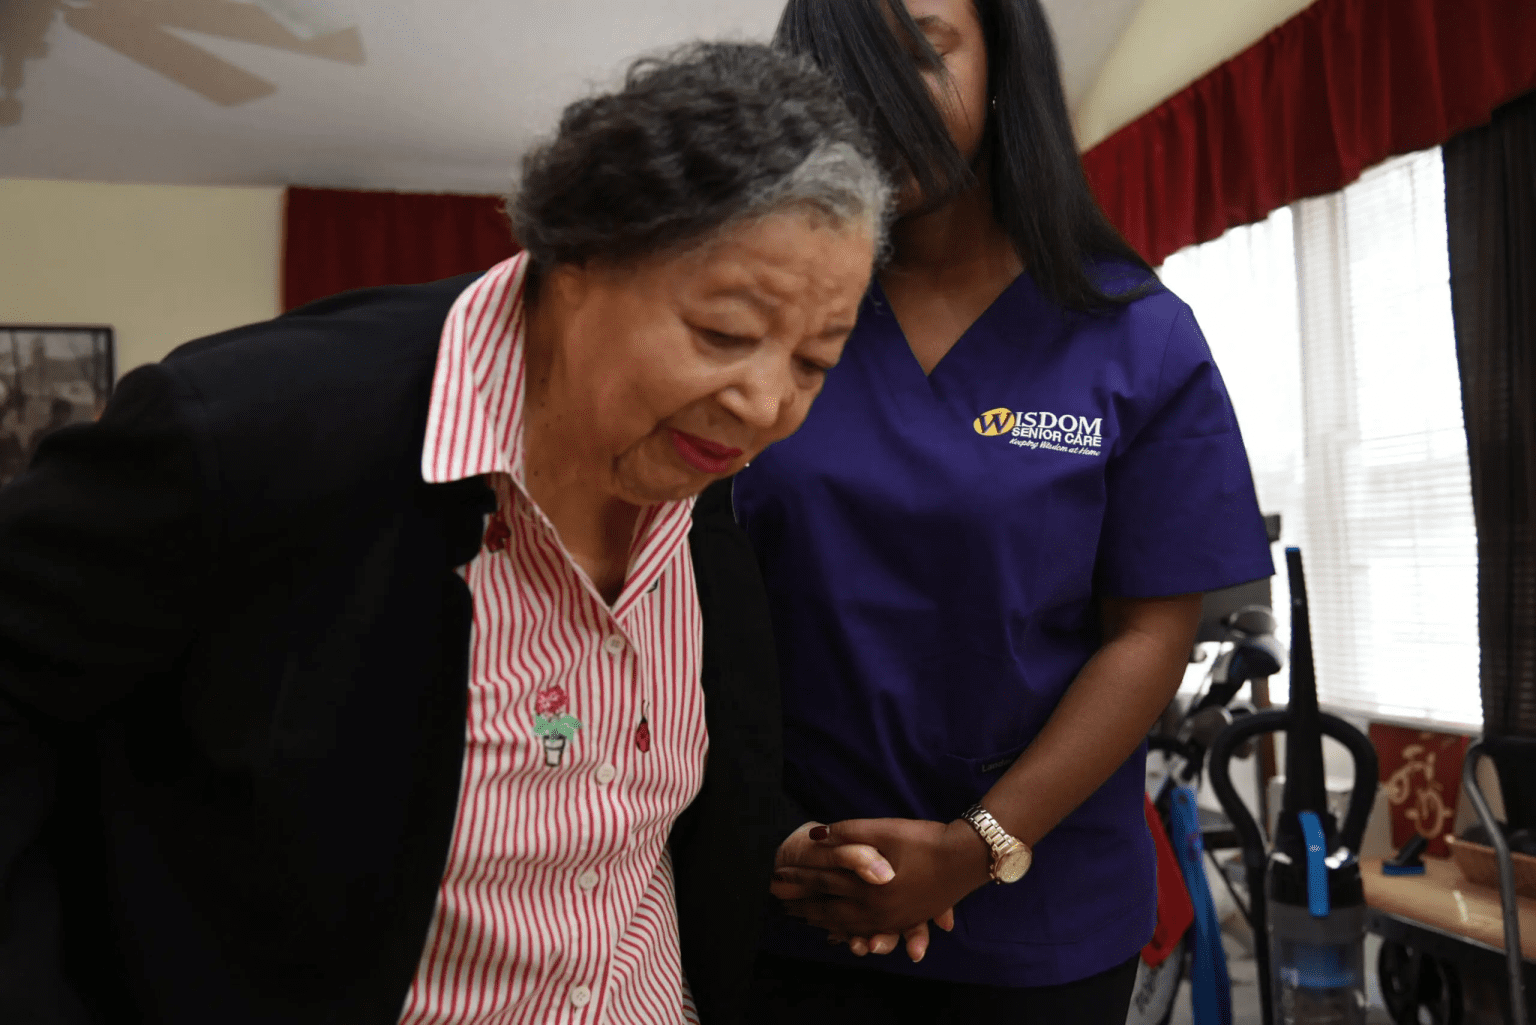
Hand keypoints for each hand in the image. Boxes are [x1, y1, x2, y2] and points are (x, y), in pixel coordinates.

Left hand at [773, 818, 989, 946]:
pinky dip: (848, 932)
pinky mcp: (903, 922)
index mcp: (866, 885)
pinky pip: (867, 933)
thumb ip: (849, 833)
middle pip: (828, 907)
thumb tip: (816, 834)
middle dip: (801, 902)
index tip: (777, 872)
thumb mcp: (885, 829)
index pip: (822, 880)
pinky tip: (839, 931)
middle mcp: (874, 909)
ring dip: (821, 920)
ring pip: (845, 925)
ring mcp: (889, 919)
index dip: (798, 875)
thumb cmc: (925, 840)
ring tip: (802, 917)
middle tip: (779, 899)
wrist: (965, 859)